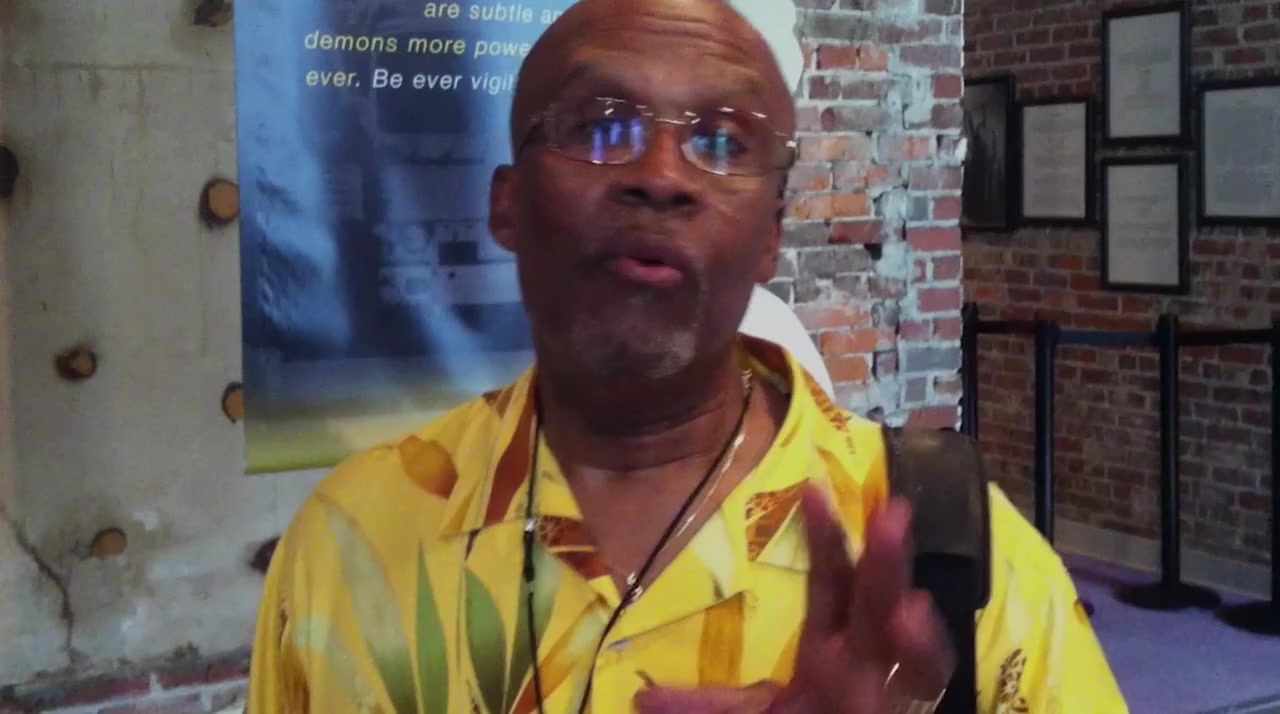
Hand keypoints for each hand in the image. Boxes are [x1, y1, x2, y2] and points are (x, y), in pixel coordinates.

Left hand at [634, 485, 954, 712]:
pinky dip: (923, 657)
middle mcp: (864, 666)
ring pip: (917, 656)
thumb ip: (704, 707)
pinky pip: (922, 686)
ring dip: (917, 625)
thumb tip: (641, 698)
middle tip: (891, 513)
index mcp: (829, 651)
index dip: (825, 539)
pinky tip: (915, 626)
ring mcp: (887, 697)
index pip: (831, 584)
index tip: (812, 488)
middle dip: (885, 563)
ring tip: (910, 600)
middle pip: (878, 607)